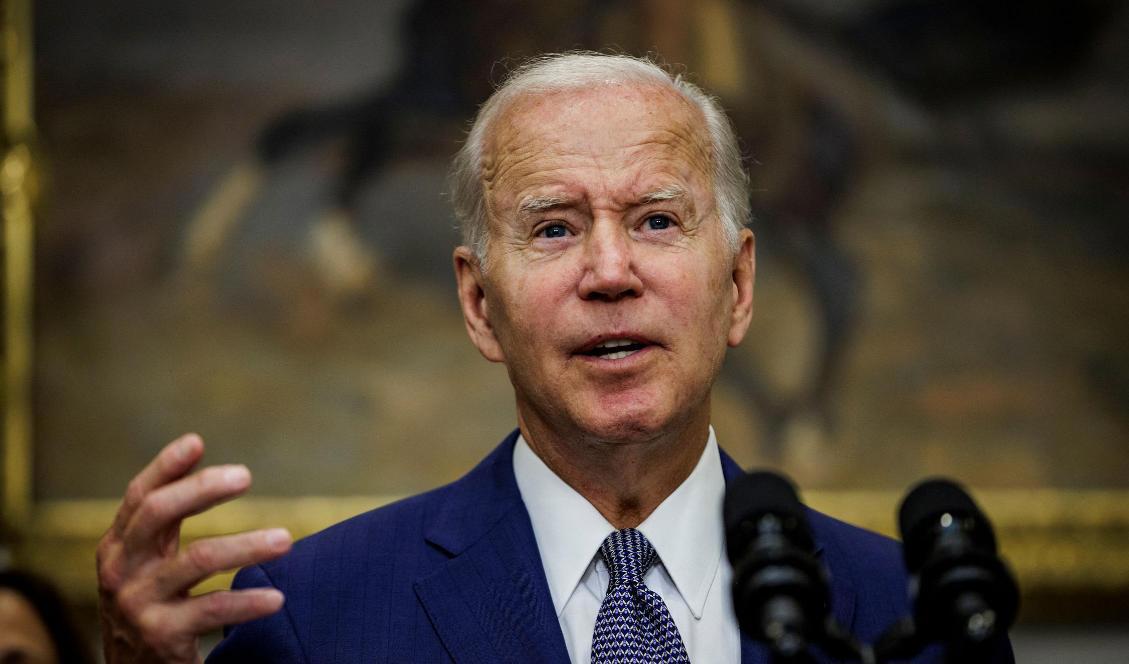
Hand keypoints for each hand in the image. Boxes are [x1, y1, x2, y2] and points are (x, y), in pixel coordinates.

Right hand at [97, 434, 292, 662]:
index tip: (196, 441)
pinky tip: (278, 598)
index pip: (139, 496)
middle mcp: (120, 570)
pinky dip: (249, 602)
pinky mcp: (160, 635)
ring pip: (198, 559)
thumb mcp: (145, 559)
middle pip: (158, 514)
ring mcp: (138, 603)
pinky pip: (212, 609)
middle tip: (246, 475)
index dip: (165, 467)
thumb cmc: (148, 602)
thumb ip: (166, 514)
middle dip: (202, 489)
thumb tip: (196, 446)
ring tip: (285, 540)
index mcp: (118, 545)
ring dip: (247, 546)